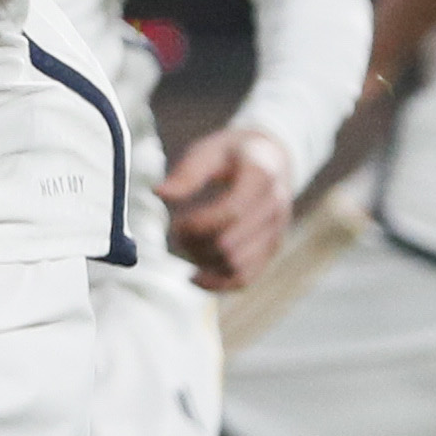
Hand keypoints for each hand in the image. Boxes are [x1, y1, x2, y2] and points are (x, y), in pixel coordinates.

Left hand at [162, 126, 296, 289]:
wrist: (270, 158)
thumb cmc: (231, 154)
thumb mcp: (209, 151)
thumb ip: (187, 173)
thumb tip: (159, 193)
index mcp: (262, 176)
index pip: (232, 212)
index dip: (198, 224)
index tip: (176, 223)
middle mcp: (275, 206)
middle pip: (231, 242)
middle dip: (195, 244)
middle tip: (176, 231)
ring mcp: (276, 231)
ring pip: (237, 264)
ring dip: (203, 263)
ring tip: (187, 247)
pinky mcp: (271, 249)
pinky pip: (246, 278)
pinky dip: (217, 284)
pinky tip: (194, 277)